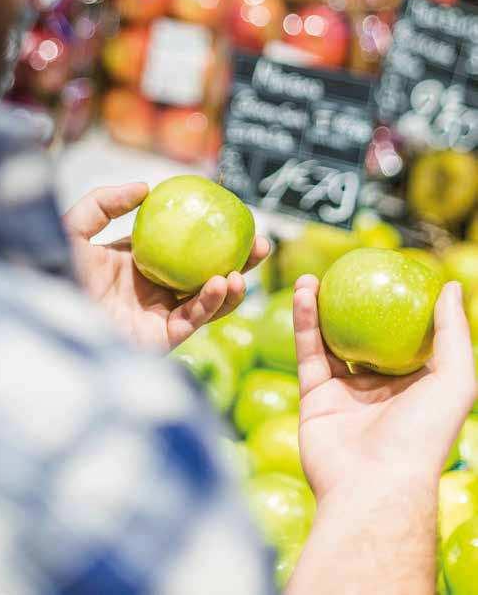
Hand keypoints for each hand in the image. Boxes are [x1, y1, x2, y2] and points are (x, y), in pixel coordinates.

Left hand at [64, 182, 268, 351]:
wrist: (40, 315)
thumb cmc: (48, 271)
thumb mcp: (74, 227)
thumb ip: (105, 202)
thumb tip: (146, 187)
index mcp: (134, 263)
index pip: (181, 246)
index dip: (208, 233)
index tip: (234, 215)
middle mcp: (149, 290)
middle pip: (203, 273)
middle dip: (236, 261)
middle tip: (260, 243)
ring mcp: (155, 316)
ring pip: (205, 301)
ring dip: (231, 286)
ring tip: (244, 268)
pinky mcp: (157, 341)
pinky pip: (192, 320)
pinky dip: (211, 303)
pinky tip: (222, 283)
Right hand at [293, 275, 476, 502]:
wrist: (372, 486)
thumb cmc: (422, 436)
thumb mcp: (455, 381)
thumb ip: (454, 333)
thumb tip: (453, 286)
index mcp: (415, 386)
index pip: (406, 338)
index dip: (398, 306)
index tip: (388, 273)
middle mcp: (380, 389)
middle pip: (364, 336)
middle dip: (354, 304)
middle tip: (346, 273)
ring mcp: (345, 394)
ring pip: (330, 340)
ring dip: (321, 307)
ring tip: (315, 276)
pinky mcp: (314, 398)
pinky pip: (309, 353)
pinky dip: (304, 322)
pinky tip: (304, 293)